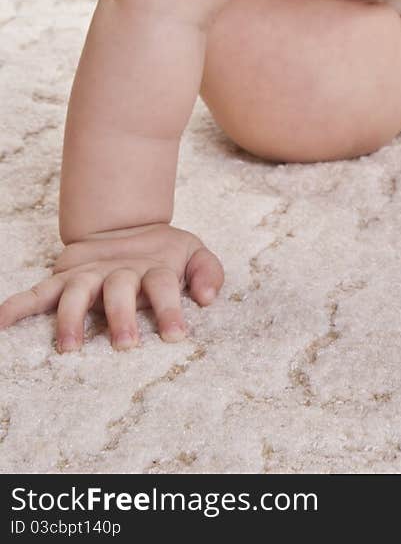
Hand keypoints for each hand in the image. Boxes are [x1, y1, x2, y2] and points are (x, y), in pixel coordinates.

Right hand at [0, 223, 223, 351]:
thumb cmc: (163, 254)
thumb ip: (207, 271)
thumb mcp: (192, 253)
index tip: (176, 336)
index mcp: (150, 267)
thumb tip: (207, 297)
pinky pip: (37, 292)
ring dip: (71, 318)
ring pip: (75, 291)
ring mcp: (87, 274)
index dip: (170, 308)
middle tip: (126, 345)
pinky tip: (1, 321)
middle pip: (118, 288)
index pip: (160, 284)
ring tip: (70, 347)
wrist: (125, 225)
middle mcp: (117, 270)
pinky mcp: (63, 279)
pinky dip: (17, 305)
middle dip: (121, 316)